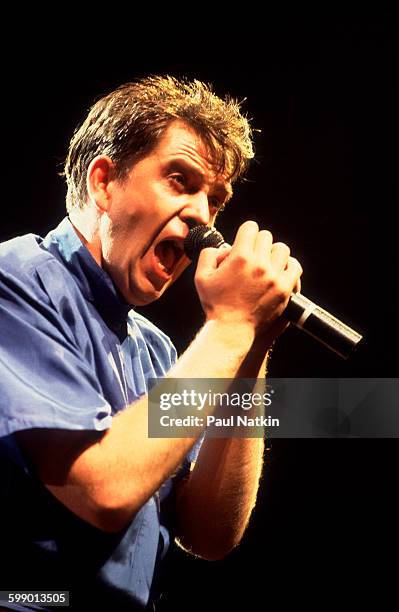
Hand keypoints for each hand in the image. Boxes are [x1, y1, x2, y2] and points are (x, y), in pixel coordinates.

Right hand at [194, 221, 301, 338]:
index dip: (245, 233)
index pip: (250, 227)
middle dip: (257, 243)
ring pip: (282, 249)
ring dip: (273, 253)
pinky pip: (294, 267)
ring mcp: (274, 277)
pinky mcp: (284, 289)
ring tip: (266, 263)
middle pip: (266, 237)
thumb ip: (208, 255)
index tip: (243, 242)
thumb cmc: (215, 305)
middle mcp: (259, 264)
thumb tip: (223, 247)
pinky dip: (288, 266)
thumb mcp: (201, 277)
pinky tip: (279, 272)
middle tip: (252, 255)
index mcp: (240, 257)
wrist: (231, 330)